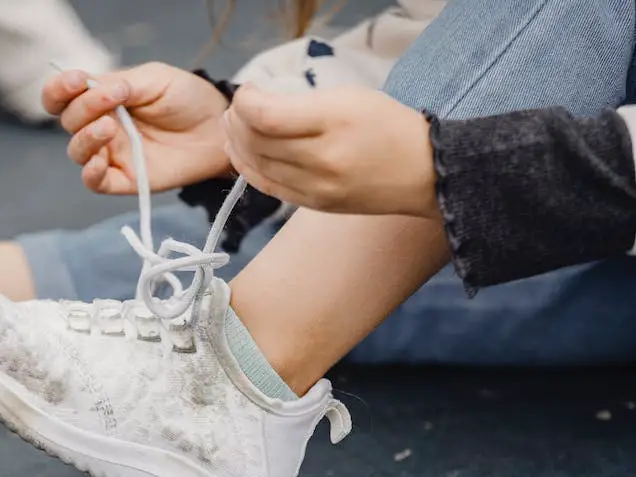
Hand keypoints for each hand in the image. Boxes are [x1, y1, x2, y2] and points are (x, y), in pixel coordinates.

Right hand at [42, 62, 230, 193]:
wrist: (219, 127)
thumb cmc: (187, 99)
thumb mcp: (154, 79)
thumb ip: (121, 83)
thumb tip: (91, 86)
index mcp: (101, 99)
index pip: (62, 96)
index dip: (59, 88)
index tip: (76, 80)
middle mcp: (101, 126)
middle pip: (69, 121)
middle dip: (84, 107)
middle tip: (117, 98)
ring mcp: (112, 154)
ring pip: (77, 152)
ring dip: (86, 138)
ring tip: (110, 127)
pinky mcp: (127, 179)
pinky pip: (95, 183)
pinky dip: (91, 174)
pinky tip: (99, 162)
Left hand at [224, 84, 439, 220]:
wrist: (423, 172)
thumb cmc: (386, 125)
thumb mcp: (348, 97)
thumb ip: (300, 102)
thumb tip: (257, 105)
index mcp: (333, 123)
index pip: (267, 116)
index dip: (245, 102)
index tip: (248, 91)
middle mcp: (322, 160)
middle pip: (257, 142)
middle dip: (237, 121)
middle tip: (237, 107)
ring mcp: (316, 188)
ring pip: (258, 166)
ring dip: (237, 144)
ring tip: (234, 127)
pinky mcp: (314, 205)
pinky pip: (269, 188)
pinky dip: (248, 169)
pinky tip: (240, 154)